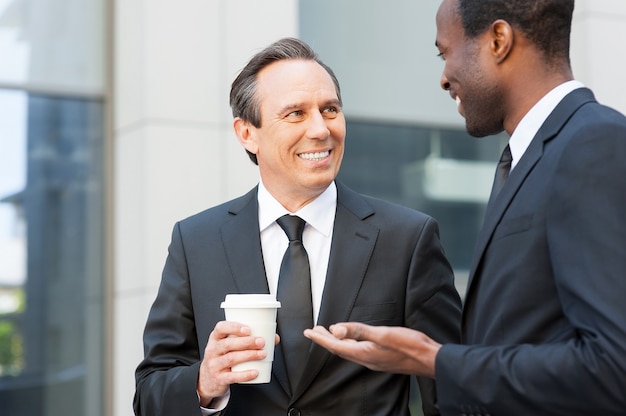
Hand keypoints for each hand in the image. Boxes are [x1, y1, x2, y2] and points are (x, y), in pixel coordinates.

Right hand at [197, 321, 276, 405]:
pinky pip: (231, 376)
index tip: (248, 329)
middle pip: (228, 344)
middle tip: (261, 342)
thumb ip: (248, 340)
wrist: (207, 379)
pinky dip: (244, 375)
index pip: (220, 328)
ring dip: (248, 355)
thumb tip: (274, 338)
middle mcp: (212, 350)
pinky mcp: (218, 378)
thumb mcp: (230, 346)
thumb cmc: (223, 357)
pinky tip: (255, 372)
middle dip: (246, 342)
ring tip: (262, 354)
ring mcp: (214, 365)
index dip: (234, 327)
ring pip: (231, 358)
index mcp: (216, 338)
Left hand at [304, 323, 440, 377]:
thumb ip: (359, 331)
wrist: (430, 359)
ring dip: (337, 341)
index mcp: (364, 353)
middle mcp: (366, 359)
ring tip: (328, 332)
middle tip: (313, 330)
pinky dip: (350, 343)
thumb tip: (336, 329)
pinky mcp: (382, 358)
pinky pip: (358, 351)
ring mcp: (374, 360)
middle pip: (340, 349)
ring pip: (349, 350)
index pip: (335, 346)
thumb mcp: (383, 334)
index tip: (308, 332)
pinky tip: (352, 339)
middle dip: (325, 339)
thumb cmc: (410, 346)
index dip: (320, 338)